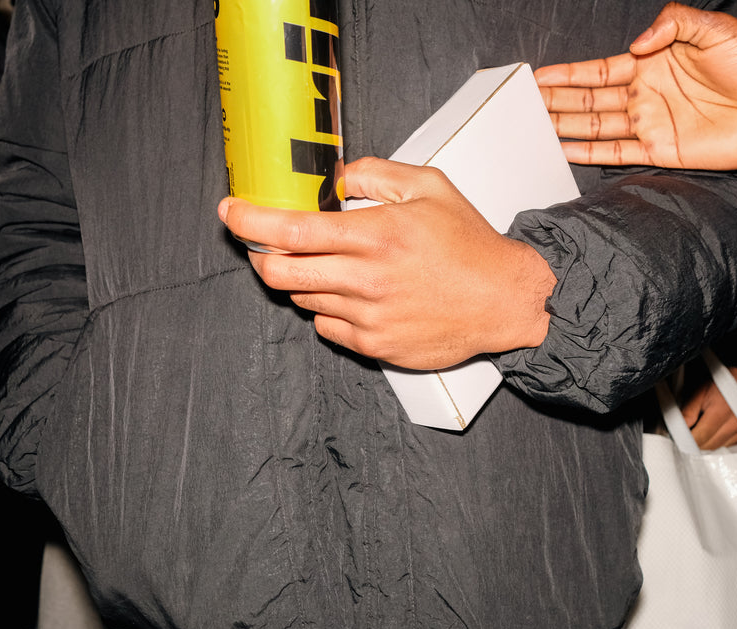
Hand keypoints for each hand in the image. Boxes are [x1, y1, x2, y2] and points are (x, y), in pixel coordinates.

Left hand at [218, 157, 555, 369]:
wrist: (505, 301)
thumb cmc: (470, 245)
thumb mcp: (429, 187)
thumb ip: (375, 173)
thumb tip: (334, 175)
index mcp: (375, 235)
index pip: (290, 229)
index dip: (249, 220)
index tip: (231, 211)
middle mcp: (366, 279)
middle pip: (279, 272)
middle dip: (259, 255)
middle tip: (265, 244)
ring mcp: (367, 317)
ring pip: (302, 298)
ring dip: (301, 279)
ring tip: (332, 265)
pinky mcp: (374, 345)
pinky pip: (326, 326)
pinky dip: (327, 308)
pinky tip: (353, 294)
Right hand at [534, 2, 736, 168]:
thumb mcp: (717, 29)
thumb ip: (673, 24)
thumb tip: (636, 43)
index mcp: (653, 63)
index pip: (598, 71)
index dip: (567, 74)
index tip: (538, 76)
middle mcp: (646, 95)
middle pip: (588, 101)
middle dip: (555, 102)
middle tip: (523, 106)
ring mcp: (651, 124)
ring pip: (595, 126)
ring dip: (563, 127)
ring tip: (532, 128)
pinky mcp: (660, 151)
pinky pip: (615, 152)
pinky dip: (588, 153)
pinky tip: (563, 151)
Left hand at [680, 366, 736, 448]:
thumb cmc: (719, 383)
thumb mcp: (699, 392)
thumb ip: (688, 411)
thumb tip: (679, 429)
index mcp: (721, 412)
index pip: (700, 437)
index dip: (686, 440)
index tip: (678, 437)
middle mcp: (734, 423)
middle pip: (708, 446)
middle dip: (694, 442)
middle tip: (685, 433)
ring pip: (717, 447)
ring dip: (705, 443)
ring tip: (698, 430)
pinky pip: (726, 445)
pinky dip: (716, 441)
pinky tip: (711, 431)